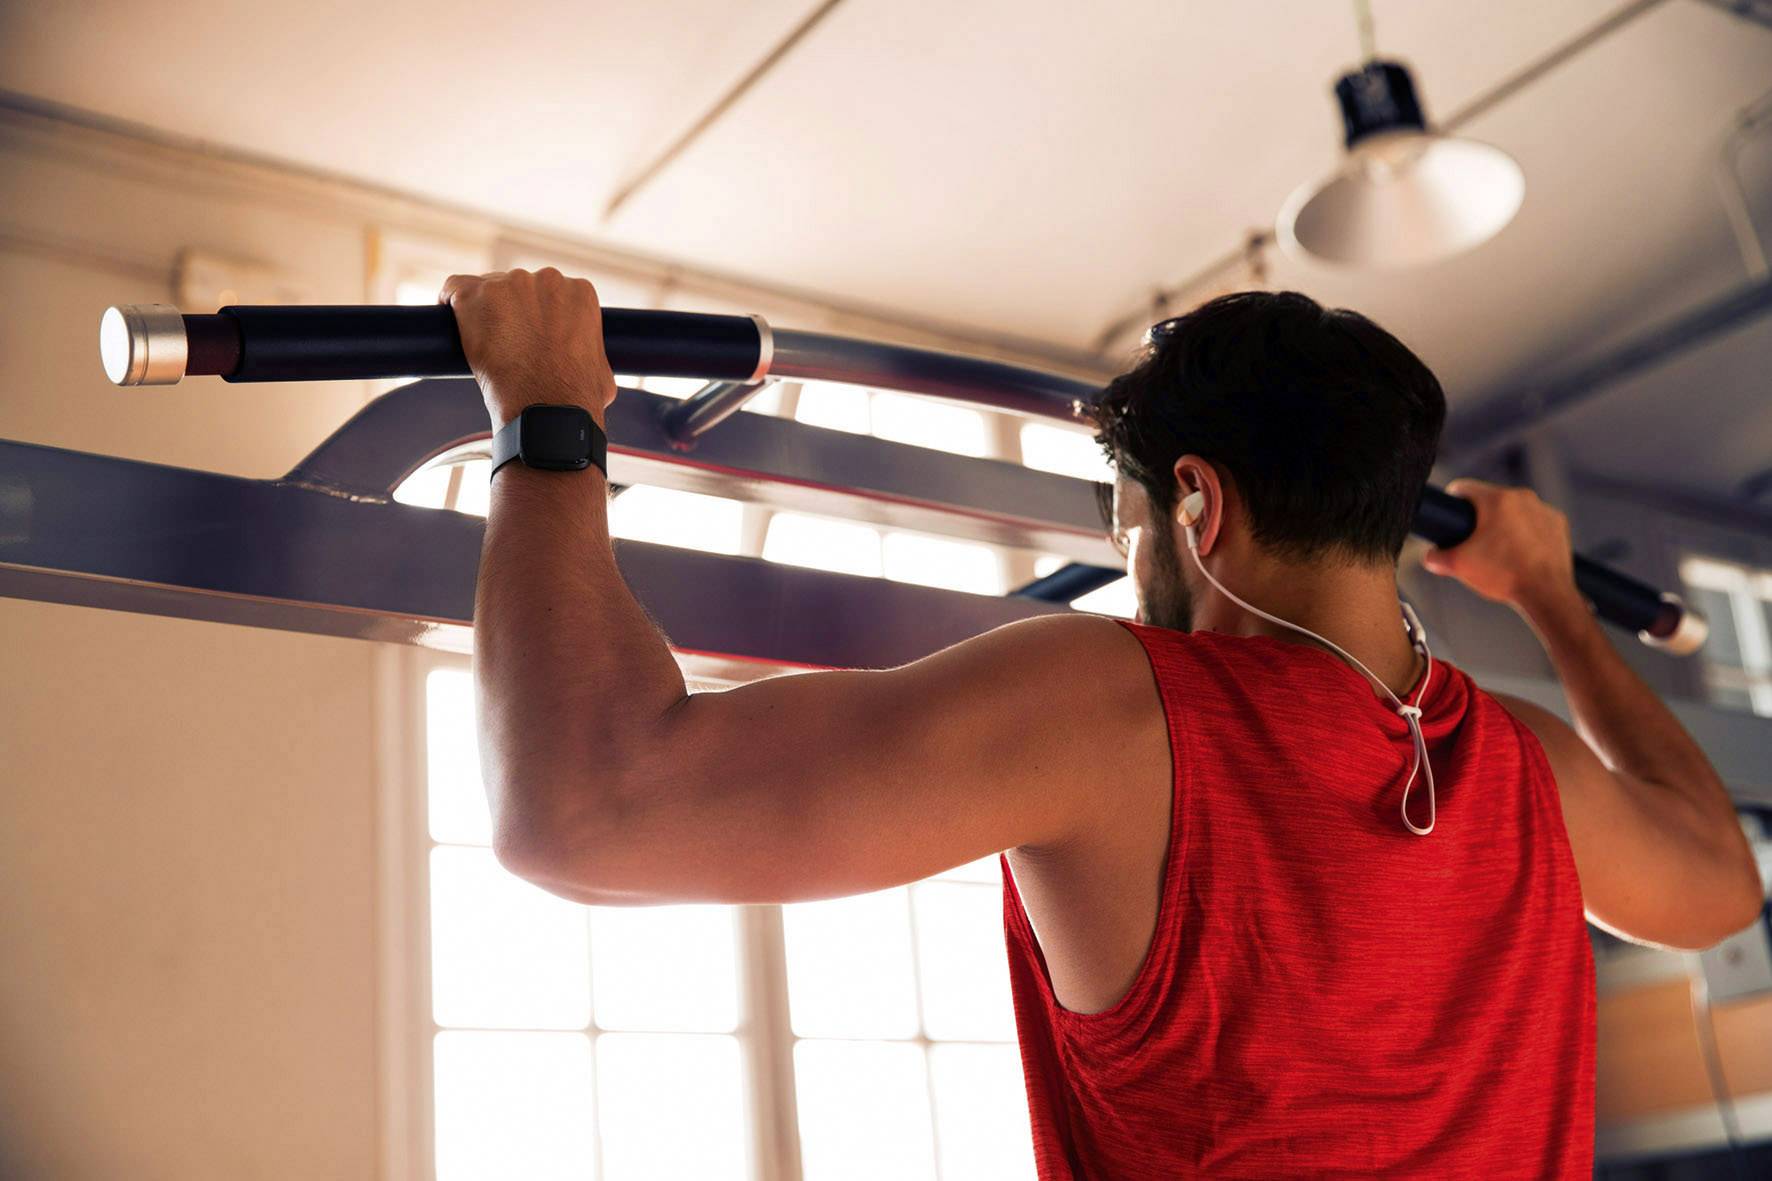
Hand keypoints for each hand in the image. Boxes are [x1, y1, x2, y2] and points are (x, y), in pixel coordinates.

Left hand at [441, 268, 617, 427]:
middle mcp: (546, 279)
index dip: (538, 314)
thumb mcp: (601, 371)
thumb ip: (593, 355)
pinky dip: (449, 302)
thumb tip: (591, 368)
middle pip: (519, 287)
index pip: (551, 292)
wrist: (547, 408)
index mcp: (580, 292)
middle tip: (507, 344)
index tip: (529, 334)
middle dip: (512, 311)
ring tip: (483, 344)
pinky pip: (454, 288)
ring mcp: (508, 285)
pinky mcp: (474, 296)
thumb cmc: (576, 397)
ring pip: (488, 289)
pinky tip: (449, 319)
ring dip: (484, 311)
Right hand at [1421, 478, 1579, 613]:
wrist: (1546, 593)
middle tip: (1476, 543)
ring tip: (1500, 552)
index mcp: (1496, 500)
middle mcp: (1522, 497)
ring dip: (1505, 524)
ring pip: (1514, 510)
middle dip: (1481, 518)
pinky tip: (1522, 553)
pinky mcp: (1558, 523)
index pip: (1463, 488)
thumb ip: (1435, 557)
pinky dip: (1527, 533)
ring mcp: (1543, 509)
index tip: (1452, 517)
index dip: (1452, 502)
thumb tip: (1430, 556)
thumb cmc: (1504, 576)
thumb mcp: (1458, 565)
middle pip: (1490, 500)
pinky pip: (1535, 521)